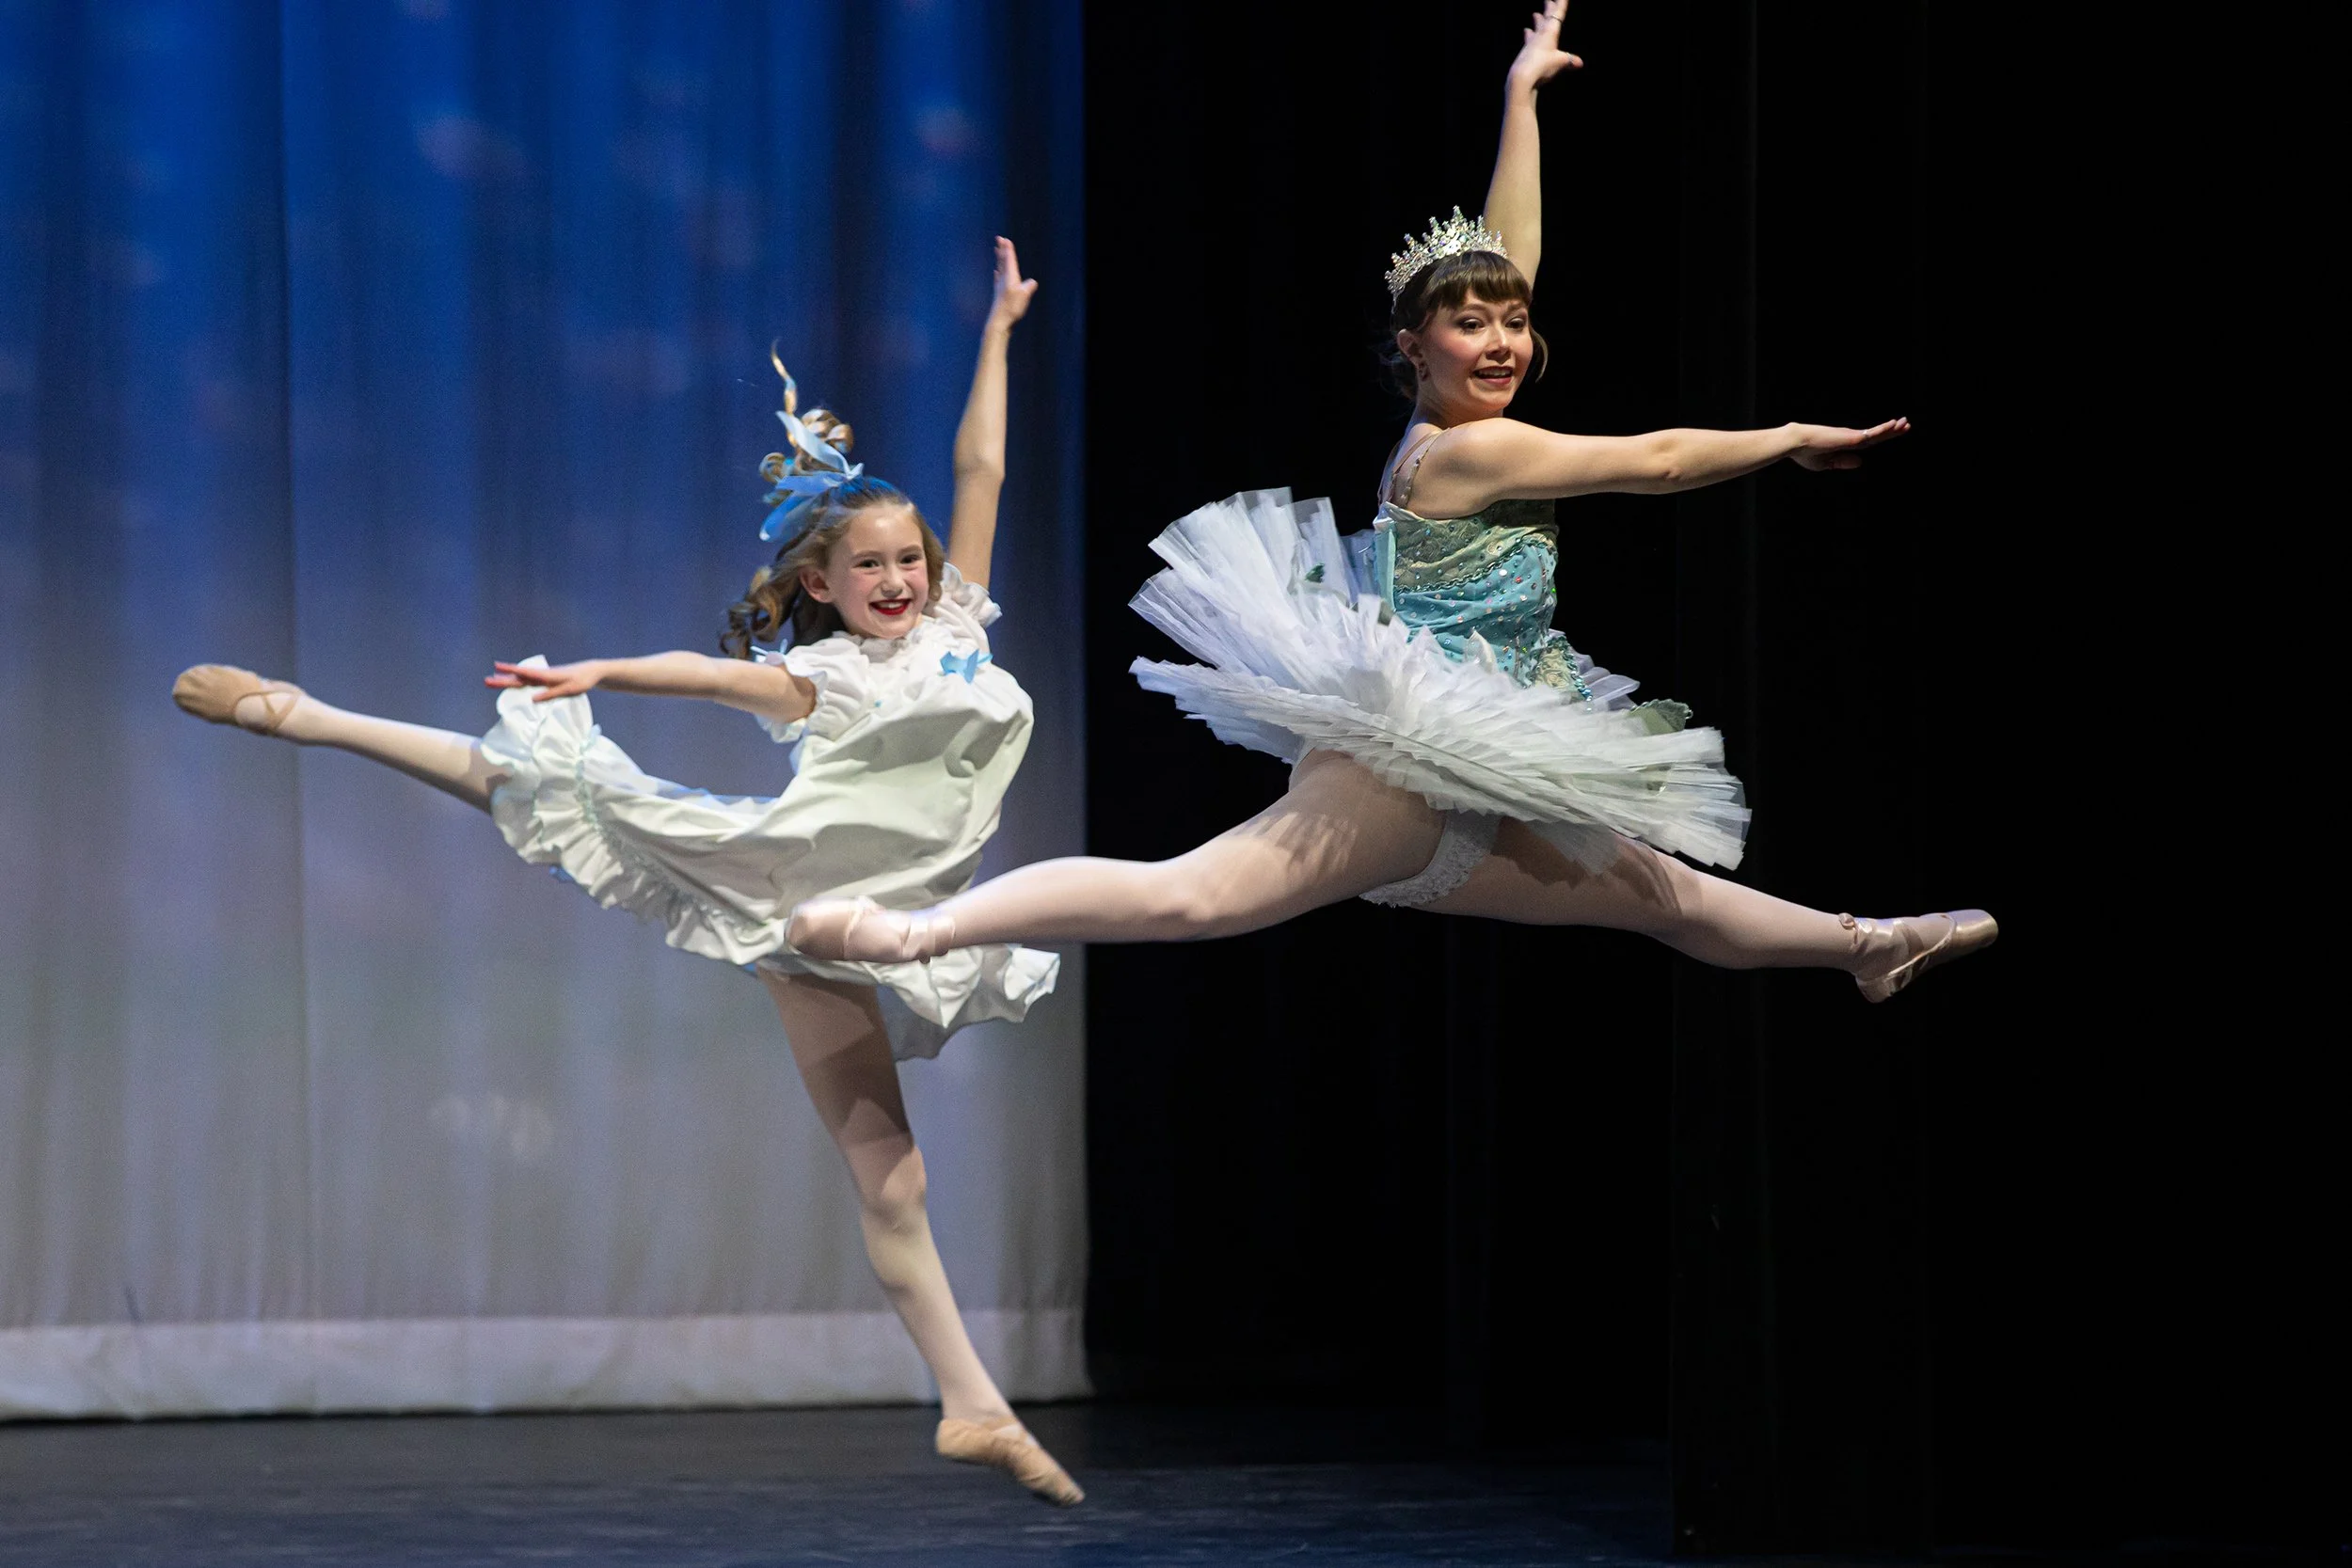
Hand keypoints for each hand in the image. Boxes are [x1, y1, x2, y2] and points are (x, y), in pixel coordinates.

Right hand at [486, 659, 605, 700]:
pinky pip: (529, 681)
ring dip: (507, 680)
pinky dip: (518, 681)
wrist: (590, 672)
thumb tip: (532, 700)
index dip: (510, 671)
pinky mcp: (546, 680)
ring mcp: (543, 677)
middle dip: (502, 679)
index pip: (525, 673)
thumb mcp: (569, 690)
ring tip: (492, 680)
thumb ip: (551, 694)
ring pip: (522, 679)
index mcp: (547, 676)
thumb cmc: (581, 681)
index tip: (496, 667)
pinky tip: (512, 681)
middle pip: (519, 678)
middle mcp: (542, 675)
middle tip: (485, 680)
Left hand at [987, 236, 1037, 327]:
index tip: (1005, 239)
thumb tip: (1032, 282)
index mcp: (1010, 278)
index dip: (1008, 250)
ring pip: (1000, 268)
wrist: (999, 322)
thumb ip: (1028, 287)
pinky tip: (996, 271)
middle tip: (999, 239)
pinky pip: (998, 278)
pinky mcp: (999, 293)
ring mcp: (1000, 286)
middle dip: (1002, 250)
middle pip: (1002, 261)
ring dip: (999, 258)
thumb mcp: (1024, 296)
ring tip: (997, 250)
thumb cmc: (1011, 309)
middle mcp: (1003, 280)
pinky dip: (998, 272)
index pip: (1009, 260)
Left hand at [1507, 1, 1581, 93]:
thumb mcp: (1560, 62)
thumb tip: (1580, 63)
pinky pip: (1529, 39)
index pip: (1557, 15)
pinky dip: (1529, 34)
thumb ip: (1570, 60)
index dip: (1561, 4)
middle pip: (1546, 18)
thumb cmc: (1543, 64)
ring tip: (1535, 14)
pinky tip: (1526, 31)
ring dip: (1537, 20)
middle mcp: (1540, 34)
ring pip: (1536, 27)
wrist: (1522, 76)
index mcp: (1550, 31)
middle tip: (1548, 0)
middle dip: (1549, 8)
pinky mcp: (1525, 51)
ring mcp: (1531, 42)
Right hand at [1788, 417, 1909, 470]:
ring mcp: (1851, 436)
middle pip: (1875, 435)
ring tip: (1906, 423)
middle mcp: (1850, 437)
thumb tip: (1861, 462)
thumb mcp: (1826, 464)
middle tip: (1906, 425)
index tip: (1891, 434)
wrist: (1795, 444)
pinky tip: (1894, 425)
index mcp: (1844, 445)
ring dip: (1892, 428)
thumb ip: (1843, 462)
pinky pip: (1871, 433)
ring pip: (1876, 433)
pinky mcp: (1851, 437)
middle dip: (1891, 431)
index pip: (1868, 442)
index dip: (1880, 437)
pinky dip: (1884, 429)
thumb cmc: (1805, 454)